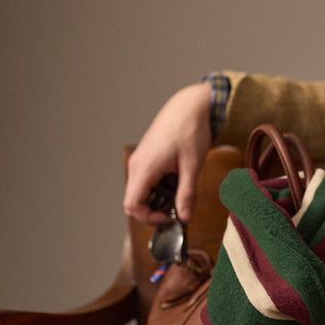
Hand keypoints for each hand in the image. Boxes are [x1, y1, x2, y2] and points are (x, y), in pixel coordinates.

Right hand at [122, 82, 212, 225]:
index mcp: (145, 168)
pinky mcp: (146, 157)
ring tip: (179, 190)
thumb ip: (187, 194)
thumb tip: (186, 217)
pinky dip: (158, 186)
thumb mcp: (192, 166)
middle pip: (133, 201)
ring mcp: (140, 160)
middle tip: (176, 208)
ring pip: (140, 190)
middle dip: (152, 210)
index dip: (148, 217)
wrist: (189, 107)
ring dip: (157, 198)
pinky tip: (177, 179)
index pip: (132, 205)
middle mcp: (137, 165)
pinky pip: (145, 180)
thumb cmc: (190, 131)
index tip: (169, 216)